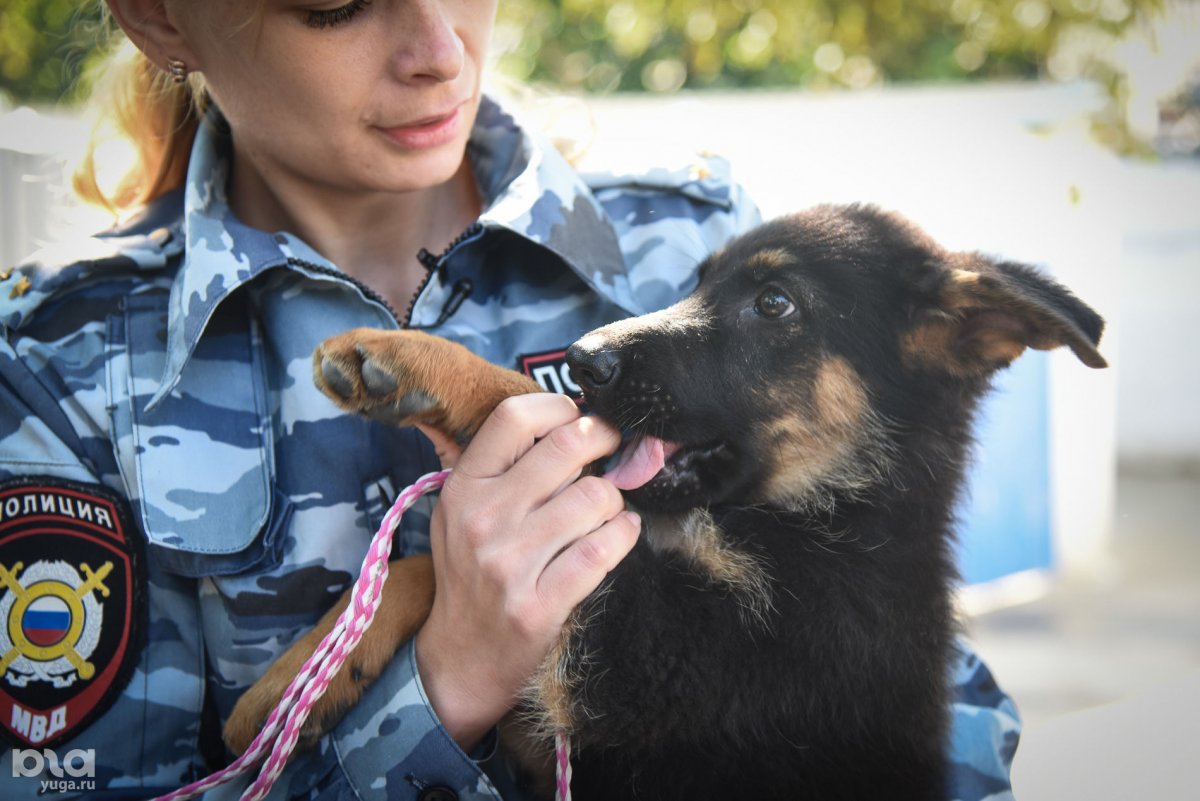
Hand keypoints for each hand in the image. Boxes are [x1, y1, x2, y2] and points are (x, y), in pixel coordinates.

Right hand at [413, 393, 640, 749]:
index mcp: (463, 487)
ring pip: (596, 497)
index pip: (515, 417)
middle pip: (568, 448)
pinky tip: (618, 534)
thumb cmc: (472, 573)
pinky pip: (604, 549)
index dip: (560, 408)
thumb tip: (564, 416)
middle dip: (605, 444)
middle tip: (614, 453)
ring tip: (606, 509)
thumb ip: (501, 464)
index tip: (579, 422)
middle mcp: (482, 519)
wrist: (462, 659)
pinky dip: (623, 534)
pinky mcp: (539, 605)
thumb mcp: (461, 510)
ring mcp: (510, 563)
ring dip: (614, 500)